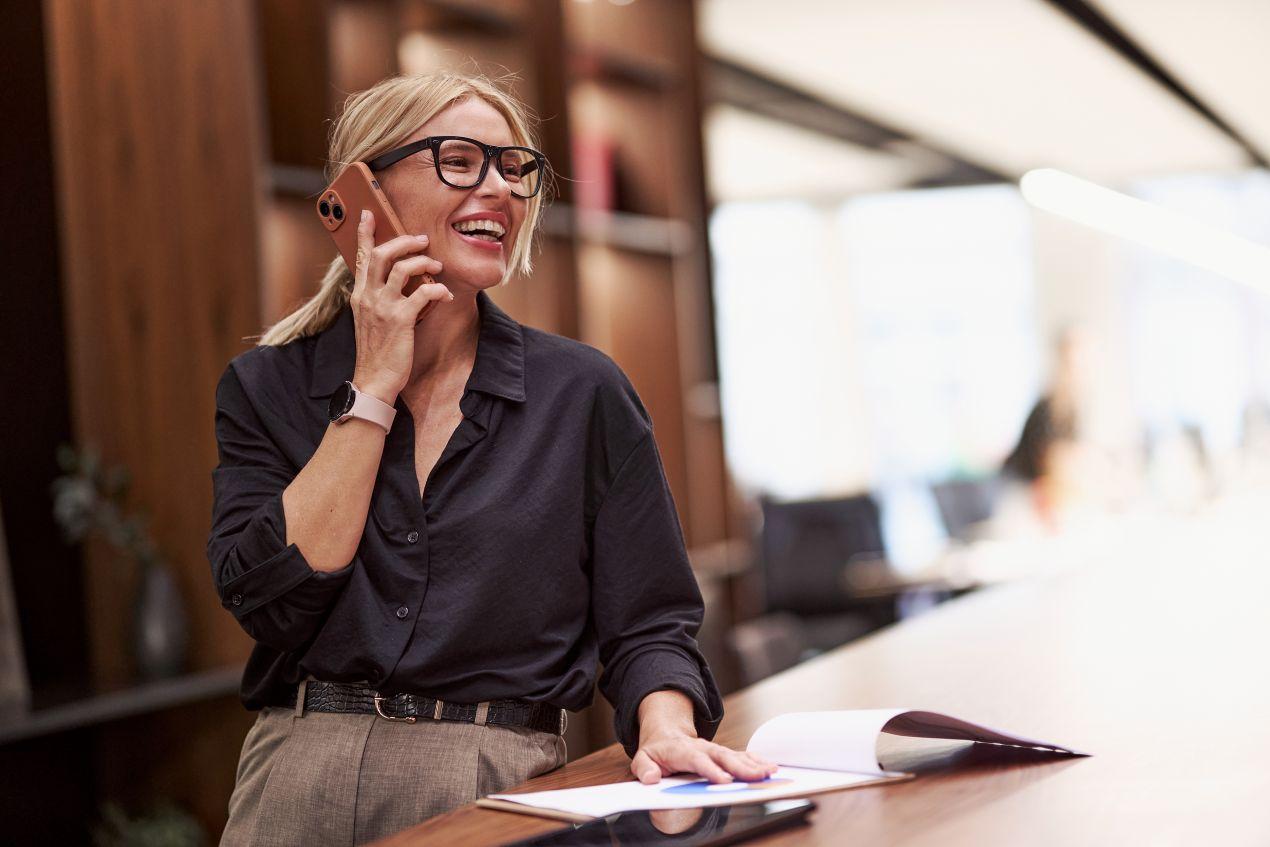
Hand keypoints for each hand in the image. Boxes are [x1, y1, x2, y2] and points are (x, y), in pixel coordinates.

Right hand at [348, 209, 449, 402]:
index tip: (368, 213)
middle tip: (422, 240)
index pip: (360, 256)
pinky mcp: (400, 320)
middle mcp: (368, 297)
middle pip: (382, 254)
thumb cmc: (377, 350)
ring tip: (436, 266)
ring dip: (423, 262)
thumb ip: (379, 298)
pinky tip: (445, 294)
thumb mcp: (371, 319)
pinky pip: (423, 293)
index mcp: (360, 295)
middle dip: (404, 241)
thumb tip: (399, 281)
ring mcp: (383, 307)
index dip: (365, 233)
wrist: (374, 380)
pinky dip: (437, 290)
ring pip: (402, 268)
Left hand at [631, 731, 777, 784]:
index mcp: (681, 750)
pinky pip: (742, 756)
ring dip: (754, 764)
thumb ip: (644, 768)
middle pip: (722, 756)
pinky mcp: (723, 754)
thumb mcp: (643, 758)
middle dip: (740, 767)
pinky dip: (757, 761)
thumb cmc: (656, 751)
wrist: (666, 735)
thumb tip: (651, 778)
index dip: (711, 770)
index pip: (697, 760)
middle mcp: (702, 747)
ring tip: (771, 772)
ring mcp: (714, 750)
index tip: (724, 781)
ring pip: (736, 756)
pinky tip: (771, 767)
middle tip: (757, 777)